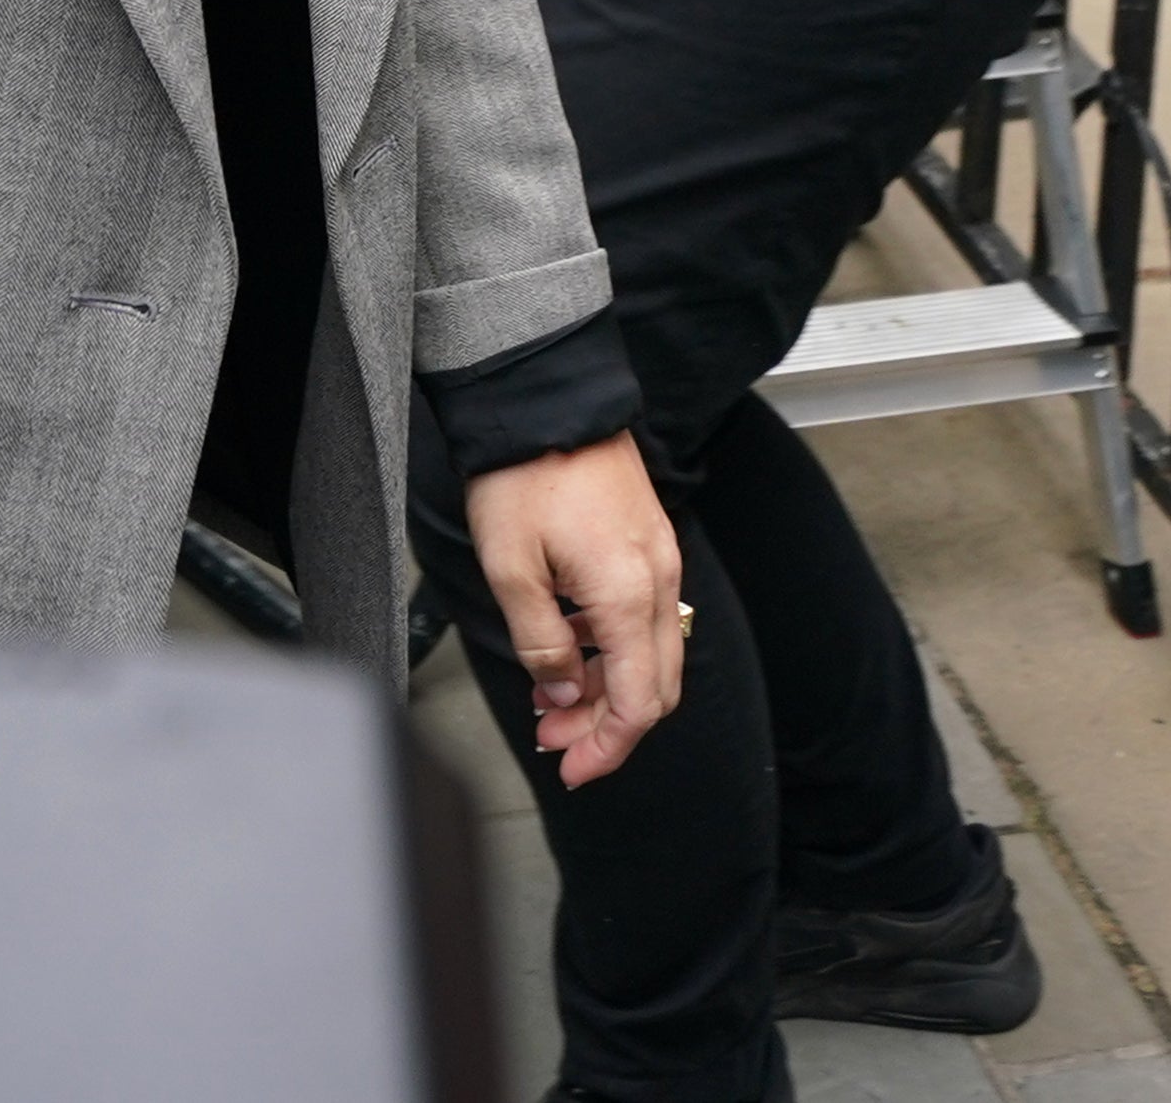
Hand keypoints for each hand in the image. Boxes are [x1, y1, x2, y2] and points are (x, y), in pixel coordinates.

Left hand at [462, 429, 683, 787]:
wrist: (547, 399)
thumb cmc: (523, 475)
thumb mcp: (511, 571)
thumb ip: (542, 645)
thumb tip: (566, 695)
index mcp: (628, 596)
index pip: (640, 704)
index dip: (608, 749)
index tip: (572, 771)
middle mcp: (659, 581)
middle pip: (656, 687)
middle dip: (606, 726)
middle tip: (554, 741)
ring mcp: (659, 560)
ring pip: (652, 654)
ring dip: (608, 688)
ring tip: (550, 699)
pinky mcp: (648, 543)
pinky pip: (644, 616)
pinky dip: (613, 649)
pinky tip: (569, 650)